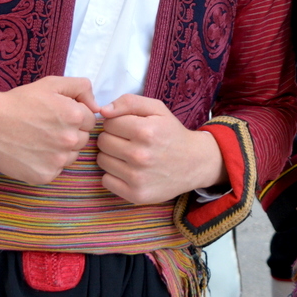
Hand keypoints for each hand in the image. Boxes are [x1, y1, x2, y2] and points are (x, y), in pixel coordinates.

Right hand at [0, 76, 98, 184]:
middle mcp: (69, 140)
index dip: (74, 116)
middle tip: (47, 127)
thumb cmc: (20, 101)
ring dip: (61, 149)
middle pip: (82, 139)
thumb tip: (98, 106)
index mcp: (74, 116)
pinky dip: (47, 163)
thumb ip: (81, 87)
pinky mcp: (45, 176)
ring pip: (71, 156)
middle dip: (69, 132)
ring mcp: (57, 160)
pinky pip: (56, 170)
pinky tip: (33, 152)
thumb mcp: (52, 84)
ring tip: (39, 139)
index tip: (56, 114)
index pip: (89, 120)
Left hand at [96, 94, 225, 204]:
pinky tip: (129, 170)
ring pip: (102, 161)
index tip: (129, 127)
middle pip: (103, 142)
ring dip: (112, 156)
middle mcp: (140, 155)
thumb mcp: (157, 109)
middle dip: (113, 138)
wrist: (195, 163)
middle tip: (129, 141)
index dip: (117, 122)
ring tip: (130, 155)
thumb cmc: (172, 133)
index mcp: (145, 131)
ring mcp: (138, 178)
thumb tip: (103, 111)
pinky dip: (114, 175)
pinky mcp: (136, 195)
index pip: (108, 123)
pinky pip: (106, 180)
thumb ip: (129, 102)